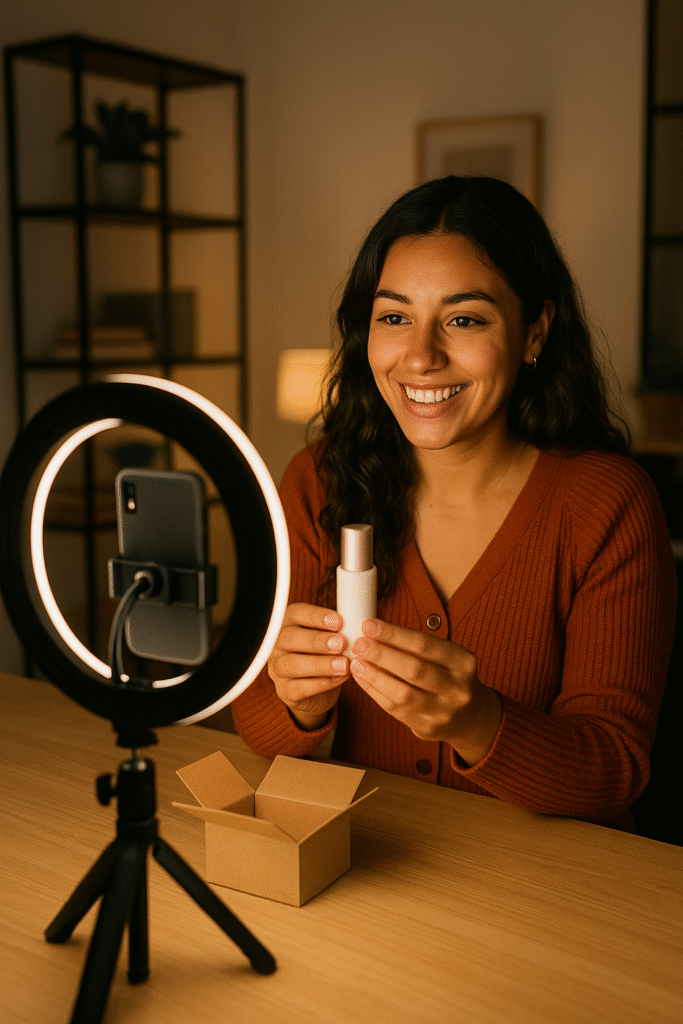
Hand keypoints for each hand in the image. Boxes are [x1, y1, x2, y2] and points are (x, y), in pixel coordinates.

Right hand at [267, 603, 349, 729]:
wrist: (318, 690)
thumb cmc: (325, 654)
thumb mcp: (330, 636)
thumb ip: (338, 629)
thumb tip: (357, 624)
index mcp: (288, 623)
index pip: (295, 613)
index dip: (316, 616)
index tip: (339, 621)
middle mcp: (277, 644)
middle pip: (289, 638)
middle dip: (317, 641)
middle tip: (342, 644)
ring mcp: (277, 669)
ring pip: (291, 665)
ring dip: (320, 664)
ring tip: (344, 665)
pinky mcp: (284, 691)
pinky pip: (297, 688)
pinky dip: (321, 684)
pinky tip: (339, 679)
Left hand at [349, 619, 501, 766]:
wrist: (470, 717)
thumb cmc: (449, 676)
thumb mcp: (446, 657)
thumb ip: (415, 646)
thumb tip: (373, 631)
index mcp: (464, 662)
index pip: (424, 644)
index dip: (393, 634)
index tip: (369, 626)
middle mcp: (458, 689)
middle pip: (413, 669)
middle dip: (381, 654)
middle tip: (358, 644)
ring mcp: (444, 712)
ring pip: (402, 693)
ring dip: (374, 676)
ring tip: (356, 662)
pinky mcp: (428, 728)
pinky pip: (395, 709)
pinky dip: (375, 692)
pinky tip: (362, 678)